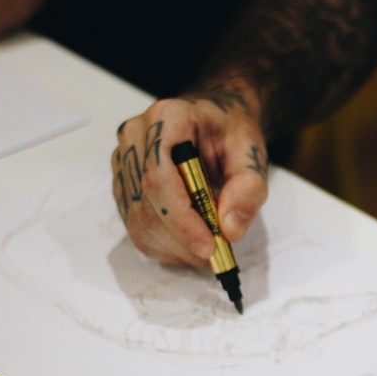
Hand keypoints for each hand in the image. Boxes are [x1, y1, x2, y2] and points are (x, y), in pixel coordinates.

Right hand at [112, 93, 268, 266]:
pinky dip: (164, 246)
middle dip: (182, 239)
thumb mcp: (252, 153)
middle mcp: (135, 137)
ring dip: (174, 248)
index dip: (181, 219)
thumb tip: (230, 229)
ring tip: (208, 252)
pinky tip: (190, 246)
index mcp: (166, 119)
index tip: (209, 245)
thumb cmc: (231, 132)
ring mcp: (124, 161)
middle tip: (218, 256)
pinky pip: (136, 226)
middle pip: (147, 203)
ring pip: (138, 221)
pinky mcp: (123, 184)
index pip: (159, 177)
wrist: (218, 121)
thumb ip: (249, 187)